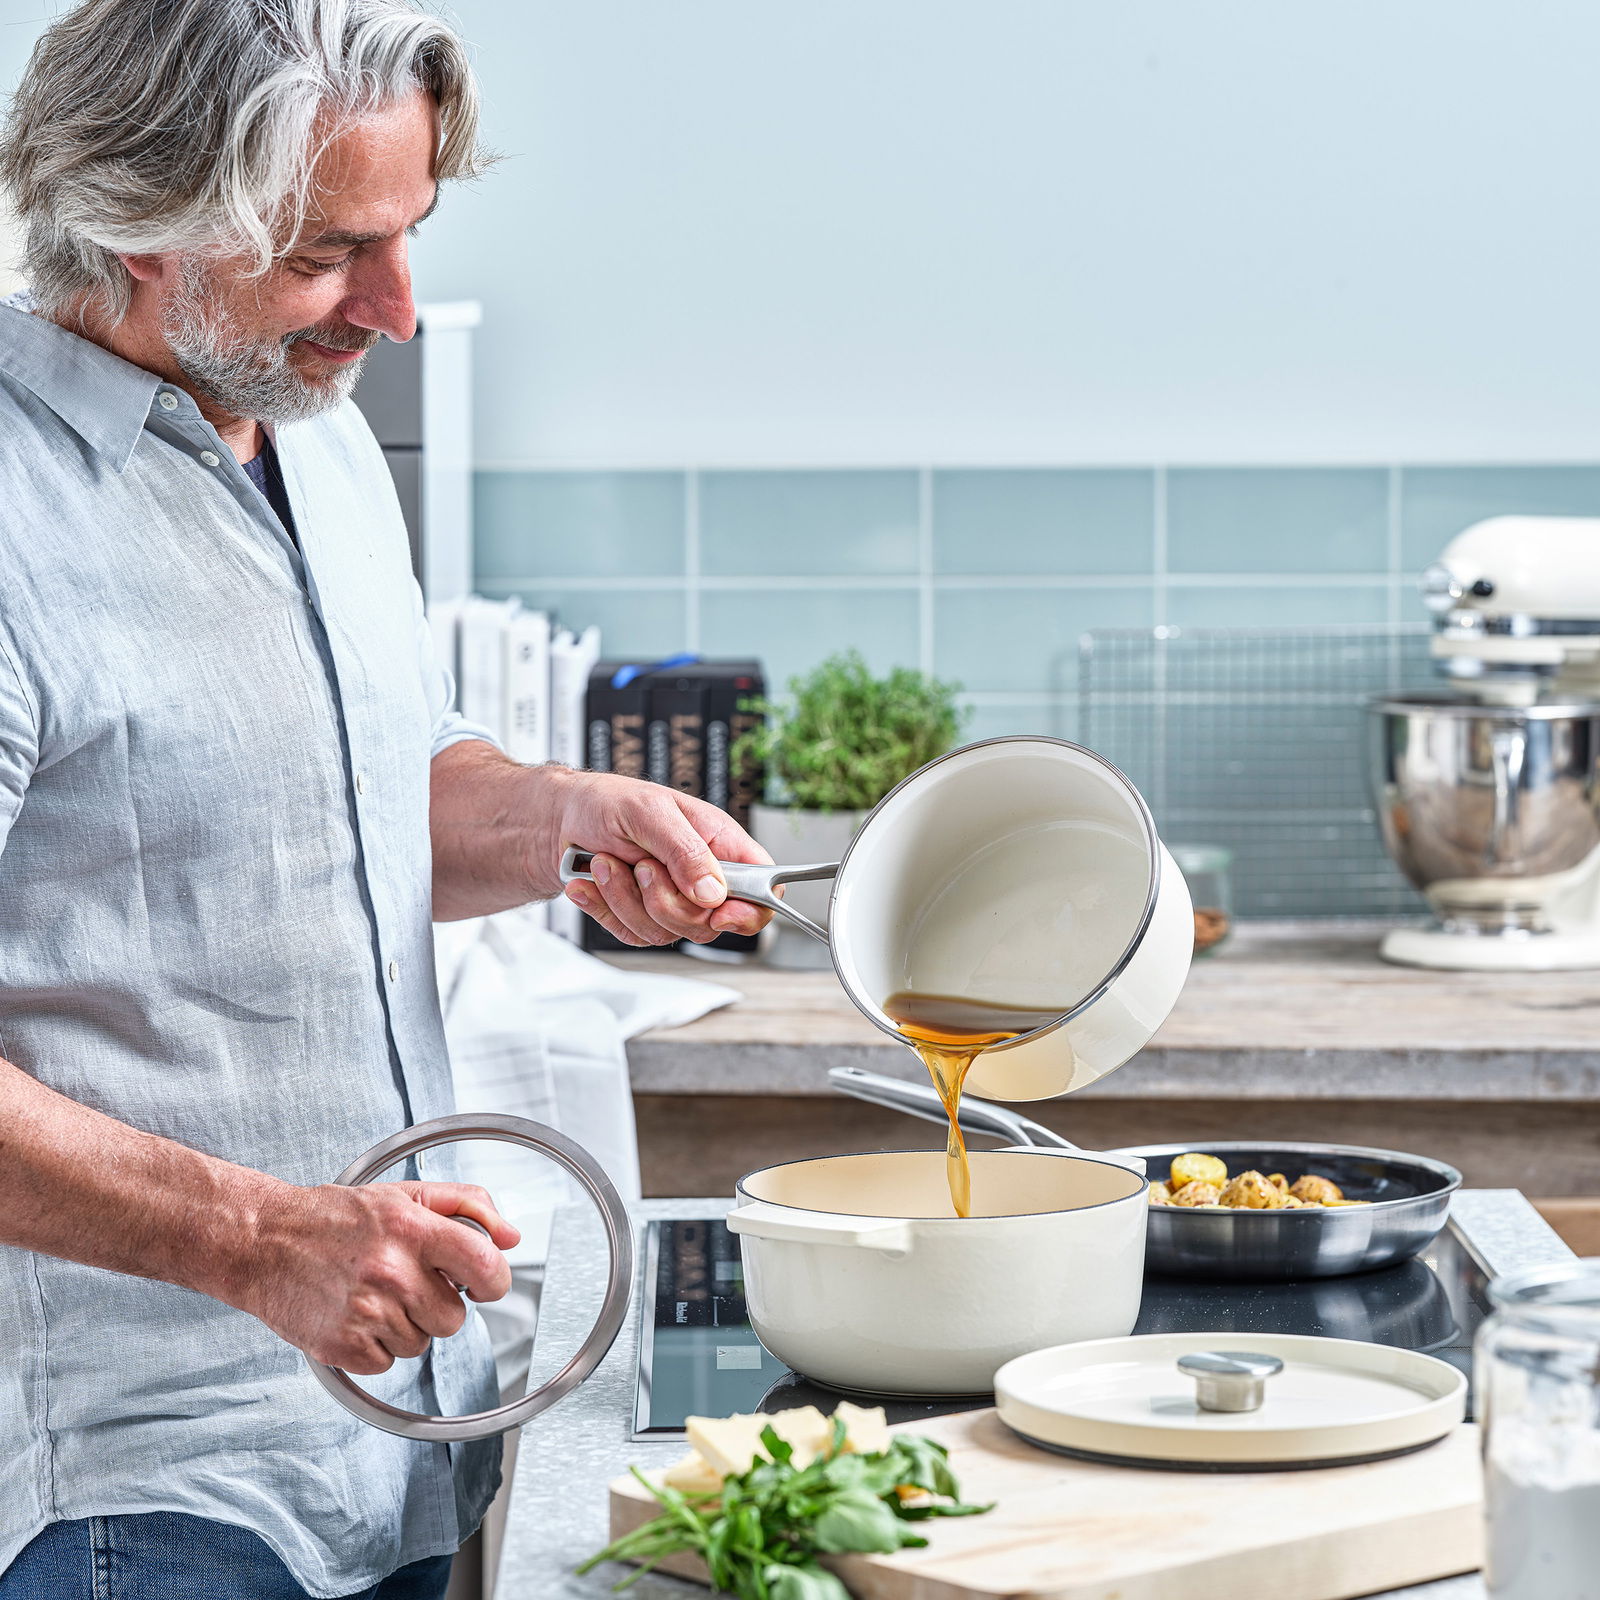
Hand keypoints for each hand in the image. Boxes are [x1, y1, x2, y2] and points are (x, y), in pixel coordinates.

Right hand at [234, 1178, 519, 1374]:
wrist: (264, 1242)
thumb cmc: (337, 1218)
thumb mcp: (406, 1194)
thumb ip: (468, 1207)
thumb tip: (512, 1237)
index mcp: (412, 1229)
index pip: (485, 1265)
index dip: (494, 1280)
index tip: (483, 1282)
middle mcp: (391, 1271)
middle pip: (455, 1317)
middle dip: (438, 1303)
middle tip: (405, 1281)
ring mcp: (365, 1312)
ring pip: (422, 1342)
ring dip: (405, 1324)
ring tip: (373, 1294)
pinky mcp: (342, 1346)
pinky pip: (388, 1362)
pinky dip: (376, 1346)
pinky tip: (355, 1315)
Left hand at [553, 771, 774, 946]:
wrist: (561, 820)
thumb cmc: (608, 802)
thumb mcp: (649, 813)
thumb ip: (685, 852)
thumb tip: (713, 893)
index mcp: (720, 845)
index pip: (763, 889)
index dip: (751, 911)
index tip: (719, 914)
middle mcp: (702, 878)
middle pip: (709, 922)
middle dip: (666, 901)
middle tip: (641, 865)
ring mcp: (673, 902)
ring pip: (668, 933)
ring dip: (626, 899)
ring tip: (607, 863)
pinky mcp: (641, 918)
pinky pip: (634, 935)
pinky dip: (606, 908)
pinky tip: (593, 882)